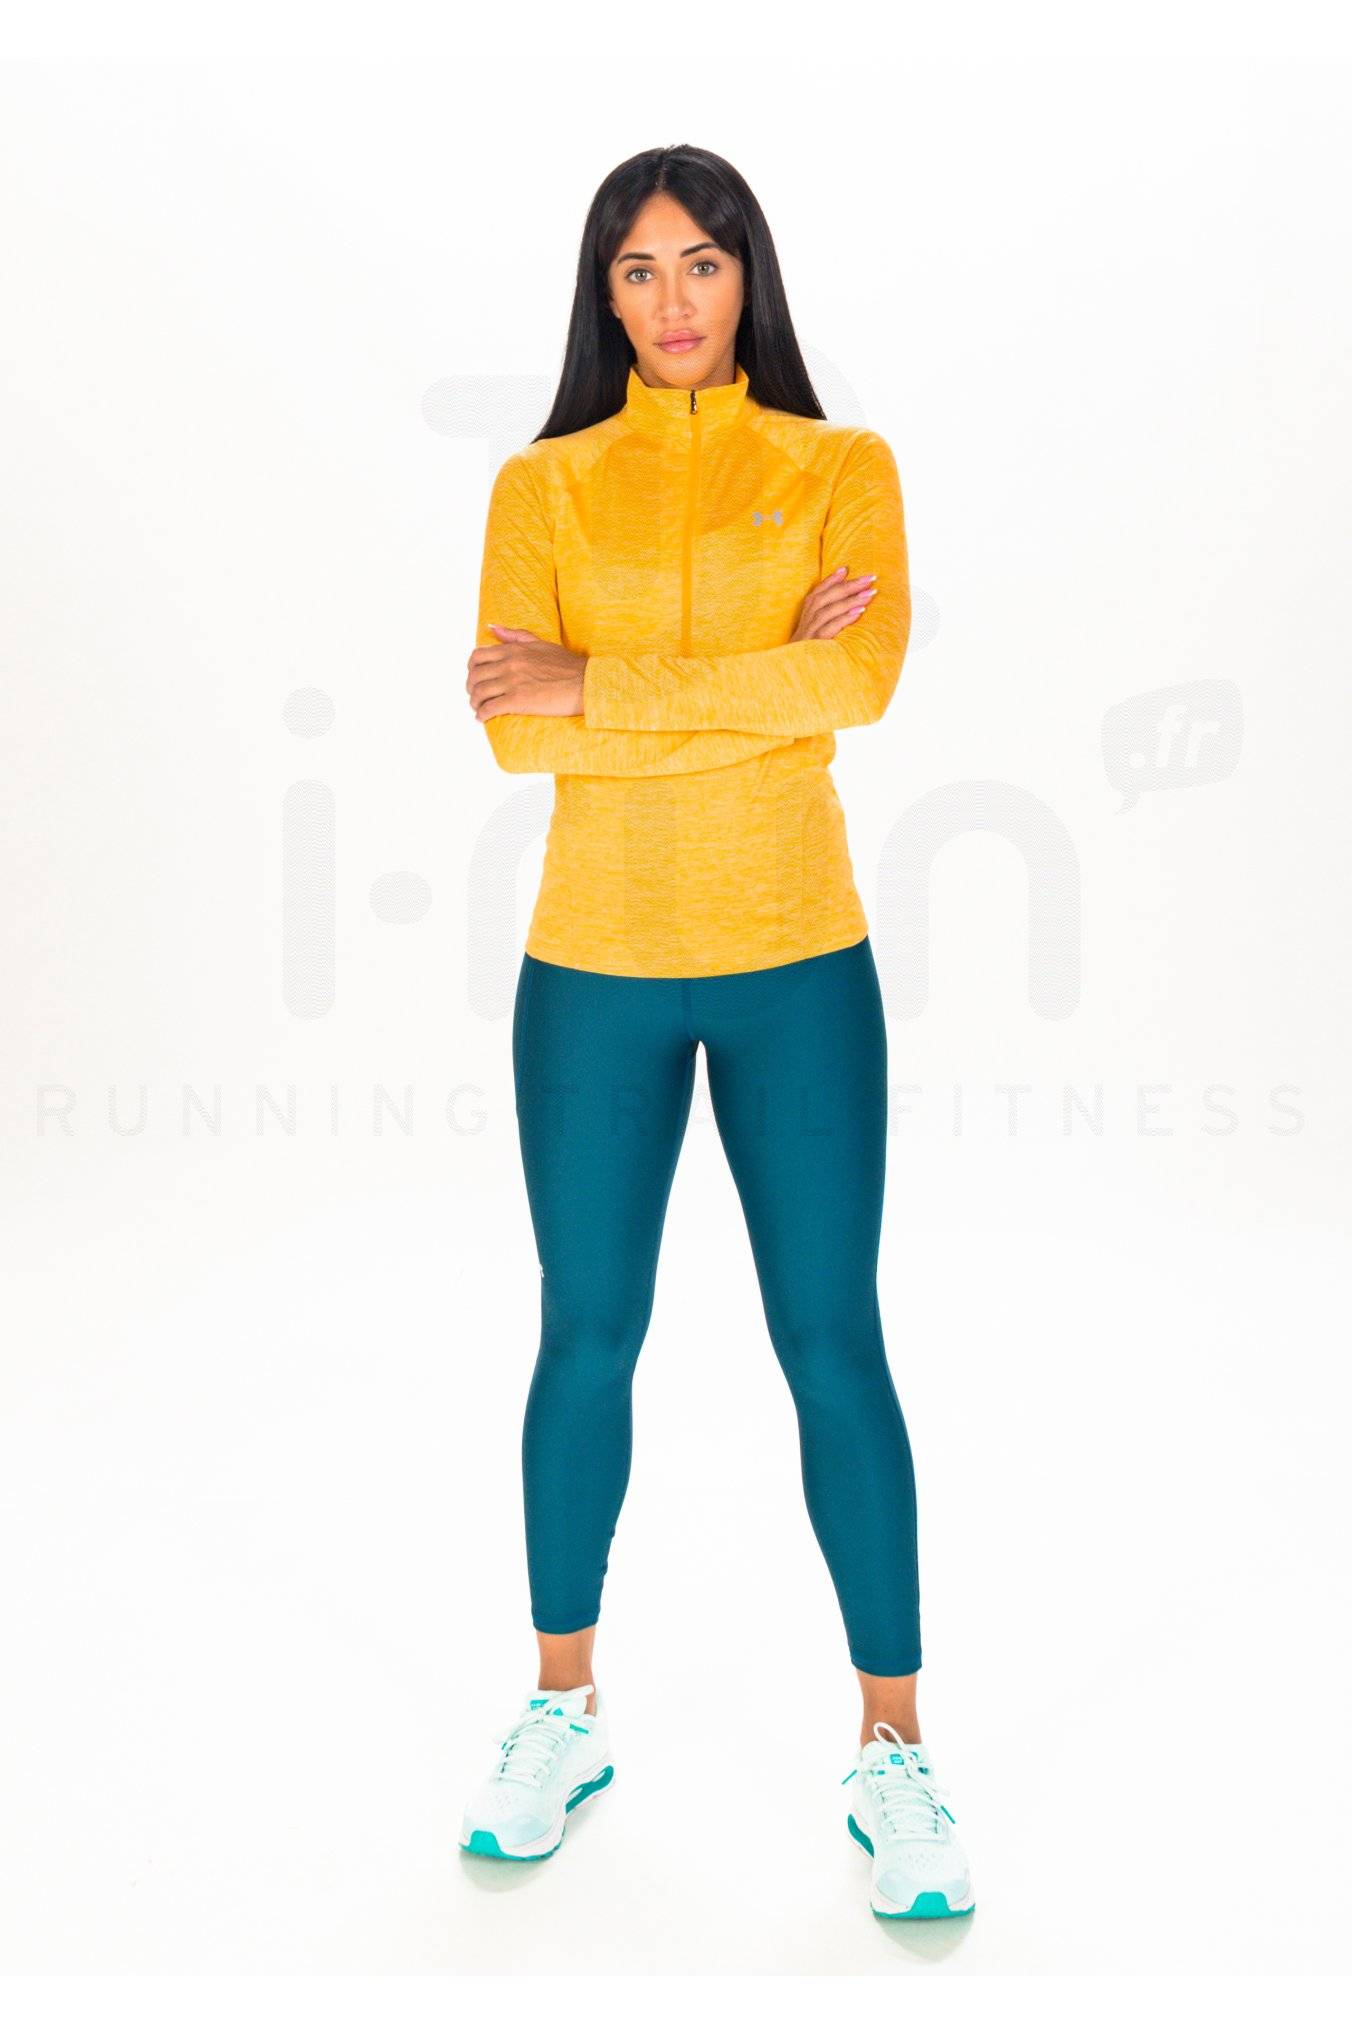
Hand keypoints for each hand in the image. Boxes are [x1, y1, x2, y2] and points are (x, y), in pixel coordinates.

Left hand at [467, 626, 587, 719]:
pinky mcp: (518, 700)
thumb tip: (493, 628)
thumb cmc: (568, 666)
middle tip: (475, 696)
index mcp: (513, 650)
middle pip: (475, 676)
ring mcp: (512, 682)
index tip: (475, 678)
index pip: (478, 656)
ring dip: (475, 703)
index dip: (472, 669)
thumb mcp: (540, 643)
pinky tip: (483, 718)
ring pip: (479, 692)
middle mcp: (509, 664)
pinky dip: (482, 714)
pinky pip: (490, 708)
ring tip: (479, 709)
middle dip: (471, 688)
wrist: (584, 683)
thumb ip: (516, 635)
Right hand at [791, 567, 876, 641]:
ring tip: (869, 594)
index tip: (847, 568)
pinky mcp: (815, 643)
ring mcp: (810, 630)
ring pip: (829, 610)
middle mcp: (807, 618)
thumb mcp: (816, 626)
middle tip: (870, 578)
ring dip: (851, 600)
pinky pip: (830, 628)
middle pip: (826, 597)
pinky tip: (859, 612)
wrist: (794, 666)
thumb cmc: (810, 645)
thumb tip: (846, 592)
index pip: (819, 590)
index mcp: (807, 611)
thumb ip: (828, 609)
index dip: (832, 579)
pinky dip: (845, 618)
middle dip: (849, 586)